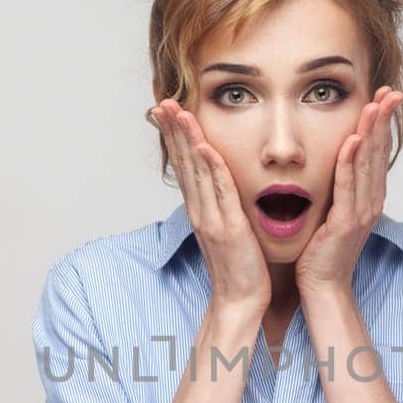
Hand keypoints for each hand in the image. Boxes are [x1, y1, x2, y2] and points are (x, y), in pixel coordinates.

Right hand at [151, 99, 270, 313]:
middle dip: (173, 130)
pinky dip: (212, 168)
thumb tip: (220, 190)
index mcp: (200, 210)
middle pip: (183, 162)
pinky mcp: (228, 227)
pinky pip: (220, 192)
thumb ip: (222, 208)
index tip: (166, 112)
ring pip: (197, 171)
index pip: (184, 166)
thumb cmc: (239, 269)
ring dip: (187, 139)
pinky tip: (205, 147)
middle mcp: (200, 210)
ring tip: (178, 111)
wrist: (240, 301)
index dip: (174, 138)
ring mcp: (211, 218)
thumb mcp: (227, 232)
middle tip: (162, 101)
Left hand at [295, 87, 402, 296]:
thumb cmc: (323, 251)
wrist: (323, 286)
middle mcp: (371, 202)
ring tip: (375, 105)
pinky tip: (351, 140)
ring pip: (367, 165)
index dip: (382, 124)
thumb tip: (335, 163)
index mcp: (369, 197)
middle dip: (384, 120)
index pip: (378, 153)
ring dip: (370, 132)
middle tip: (391, 91)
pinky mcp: (346, 223)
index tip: (385, 97)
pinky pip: (347, 186)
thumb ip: (339, 188)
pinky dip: (349, 162)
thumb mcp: (334, 212)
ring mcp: (361, 212)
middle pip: (379, 153)